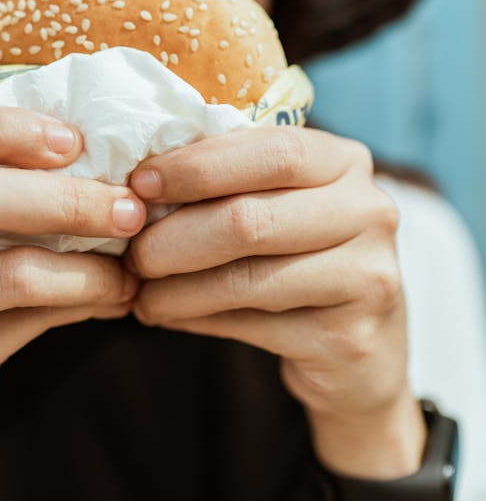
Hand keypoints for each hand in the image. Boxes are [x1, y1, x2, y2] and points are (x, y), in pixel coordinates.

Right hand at [0, 107, 145, 458]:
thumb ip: (10, 195)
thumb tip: (120, 171)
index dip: (5, 128)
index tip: (74, 139)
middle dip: (64, 197)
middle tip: (129, 207)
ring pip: (8, 269)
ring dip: (85, 264)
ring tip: (130, 265)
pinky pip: (24, 322)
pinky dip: (81, 303)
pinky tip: (115, 298)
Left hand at [125, 128, 411, 445]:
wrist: (361, 348)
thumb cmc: (301, 254)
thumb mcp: (281, 201)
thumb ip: (231, 180)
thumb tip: (140, 183)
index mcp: (346, 161)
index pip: (270, 152)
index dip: (197, 167)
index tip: (141, 184)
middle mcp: (369, 212)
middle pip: (249, 219)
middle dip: (173, 236)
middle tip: (131, 252)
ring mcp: (367, 277)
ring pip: (245, 278)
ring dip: (175, 287)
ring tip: (139, 292)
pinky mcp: (348, 336)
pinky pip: (251, 326)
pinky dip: (195, 319)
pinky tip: (168, 315)